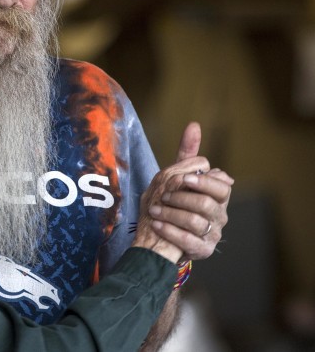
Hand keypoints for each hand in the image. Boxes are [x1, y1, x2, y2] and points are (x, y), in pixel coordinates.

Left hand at [148, 122, 232, 260]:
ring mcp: (212, 234)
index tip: (182, 179)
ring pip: (197, 222)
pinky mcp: (202, 250)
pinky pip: (189, 241)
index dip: (203, 182)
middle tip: (164, 195)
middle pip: (208, 204)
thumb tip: (193, 125)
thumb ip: (187, 155)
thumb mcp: (175, 176)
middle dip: (183, 198)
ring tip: (154, 210)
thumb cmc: (170, 202)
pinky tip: (157, 224)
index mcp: (216, 196)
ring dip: (172, 214)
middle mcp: (219, 215)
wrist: (159, 235)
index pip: (221, 187)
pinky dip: (171, 231)